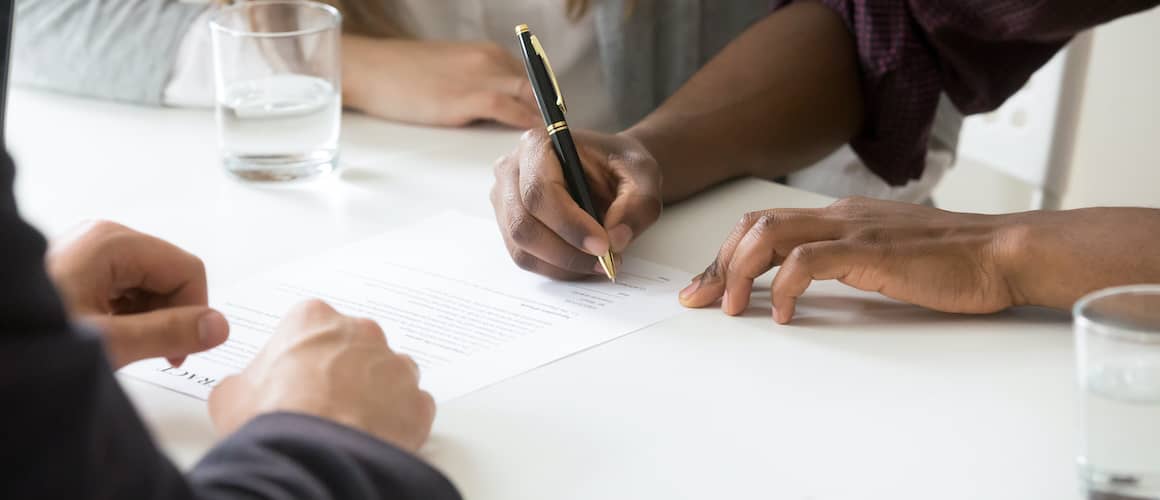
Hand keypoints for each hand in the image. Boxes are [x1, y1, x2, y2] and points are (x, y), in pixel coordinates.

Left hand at [46, 221, 228, 368]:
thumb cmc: (35, 336)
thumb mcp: (110, 342)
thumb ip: (170, 333)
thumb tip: (218, 327)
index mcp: (113, 241)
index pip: (187, 269)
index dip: (193, 311)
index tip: (178, 349)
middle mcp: (105, 237)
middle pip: (171, 274)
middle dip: (168, 315)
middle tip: (146, 351)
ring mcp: (93, 251)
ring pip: (151, 284)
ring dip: (147, 318)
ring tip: (118, 344)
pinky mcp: (84, 266)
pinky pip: (129, 288)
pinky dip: (129, 316)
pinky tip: (108, 335)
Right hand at [208, 300, 434, 451]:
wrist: (315, 455)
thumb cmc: (273, 419)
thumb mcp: (230, 396)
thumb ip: (244, 381)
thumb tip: (243, 390)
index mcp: (313, 319)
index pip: (311, 326)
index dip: (302, 356)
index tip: (296, 377)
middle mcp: (361, 332)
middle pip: (355, 346)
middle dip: (343, 370)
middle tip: (323, 402)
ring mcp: (394, 365)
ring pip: (388, 374)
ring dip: (374, 393)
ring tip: (350, 423)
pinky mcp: (418, 400)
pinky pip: (411, 406)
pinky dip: (397, 421)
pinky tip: (374, 437)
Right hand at [343, 36, 539, 127]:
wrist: (370, 68)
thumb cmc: (403, 74)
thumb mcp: (452, 72)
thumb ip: (480, 84)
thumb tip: (504, 109)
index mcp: (487, 53)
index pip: (534, 77)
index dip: (549, 101)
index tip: (558, 122)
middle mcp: (489, 60)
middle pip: (538, 86)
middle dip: (553, 112)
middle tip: (562, 138)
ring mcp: (479, 77)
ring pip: (529, 96)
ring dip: (545, 121)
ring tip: (554, 144)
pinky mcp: (465, 98)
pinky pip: (509, 109)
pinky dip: (526, 123)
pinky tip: (533, 140)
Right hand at [490, 128, 662, 278]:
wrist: (610, 171)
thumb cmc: (619, 165)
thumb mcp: (643, 176)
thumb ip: (636, 205)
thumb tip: (616, 239)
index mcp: (537, 144)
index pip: (540, 191)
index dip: (569, 223)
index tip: (603, 244)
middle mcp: (511, 170)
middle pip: (523, 224)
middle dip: (566, 251)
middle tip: (604, 261)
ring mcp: (505, 200)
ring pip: (522, 248)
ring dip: (563, 265)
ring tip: (600, 263)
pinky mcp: (509, 226)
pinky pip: (526, 258)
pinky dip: (557, 269)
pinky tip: (584, 263)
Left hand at [678, 197, 1028, 322]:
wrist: (1004, 252)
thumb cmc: (955, 261)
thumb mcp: (888, 256)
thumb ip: (849, 261)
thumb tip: (808, 282)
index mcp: (842, 215)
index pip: (767, 225)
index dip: (728, 256)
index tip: (706, 288)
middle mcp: (840, 215)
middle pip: (755, 225)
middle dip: (719, 264)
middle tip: (701, 299)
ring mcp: (854, 230)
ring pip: (769, 234)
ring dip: (739, 271)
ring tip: (732, 307)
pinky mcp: (870, 252)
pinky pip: (807, 261)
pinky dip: (782, 285)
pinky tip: (781, 313)